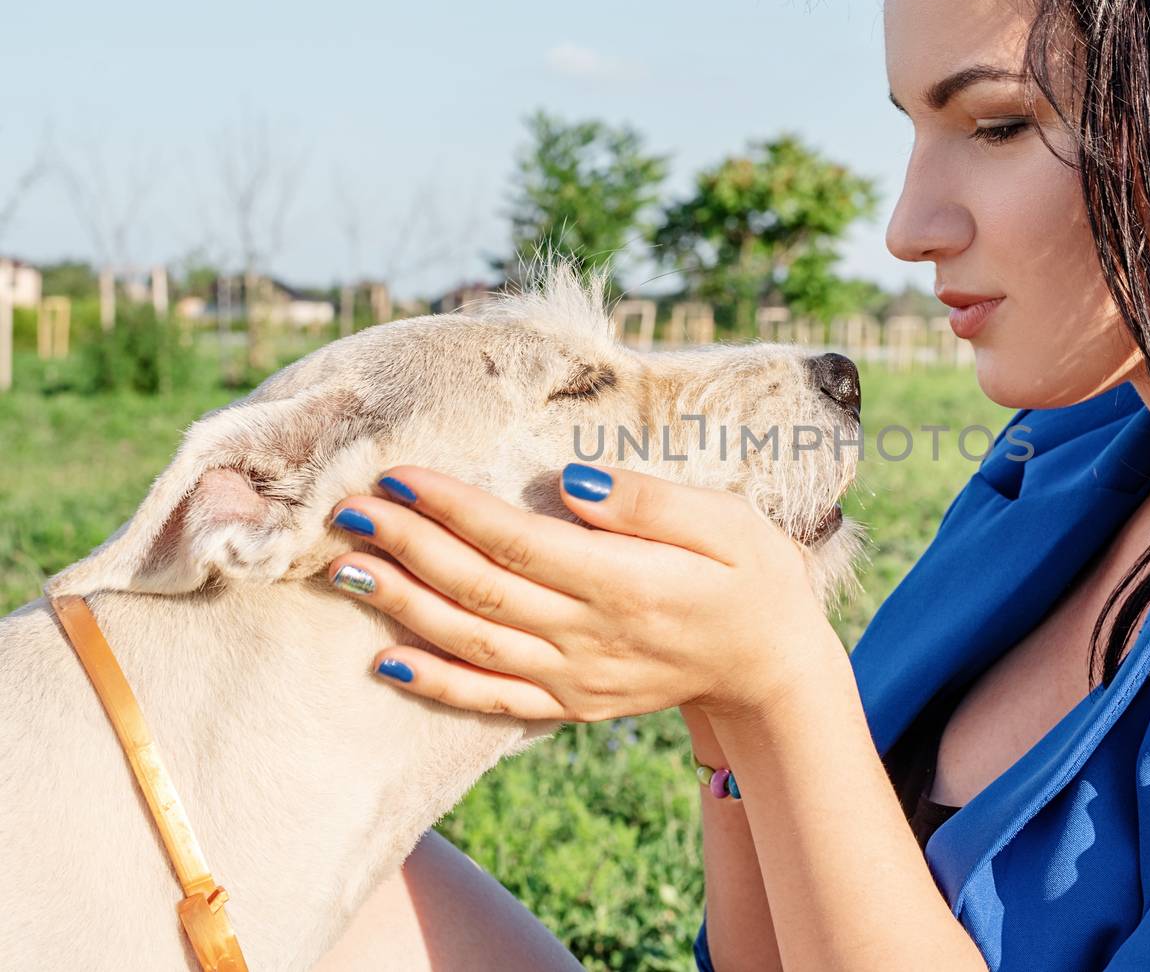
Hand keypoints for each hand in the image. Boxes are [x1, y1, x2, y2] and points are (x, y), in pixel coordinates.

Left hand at [325, 464, 844, 725]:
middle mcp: (592, 636)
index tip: (401, 475)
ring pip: (472, 642)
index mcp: (627, 583)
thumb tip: (571, 481)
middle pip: (480, 589)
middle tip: (347, 510)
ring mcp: (578, 678)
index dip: (453, 509)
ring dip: (403, 607)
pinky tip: (387, 663)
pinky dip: (437, 685)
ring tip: (344, 571)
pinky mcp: (573, 704)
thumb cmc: (754, 577)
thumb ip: (649, 501)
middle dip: (407, 547)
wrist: (774, 668)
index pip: (519, 541)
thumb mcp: (727, 522)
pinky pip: (493, 701)